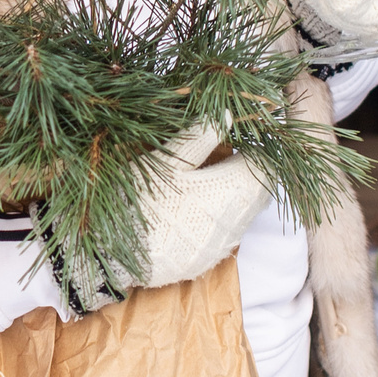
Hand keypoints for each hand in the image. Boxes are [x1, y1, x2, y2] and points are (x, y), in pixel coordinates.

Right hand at [128, 121, 270, 290]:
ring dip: (234, 198)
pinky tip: (195, 212)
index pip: (265, 168)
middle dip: (247, 174)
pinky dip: (219, 219)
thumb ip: (199, 138)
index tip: (238, 143)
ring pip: (244, 216)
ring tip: (208, 184)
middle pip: (259, 193)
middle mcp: (234, 222)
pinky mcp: (205, 261)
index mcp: (230, 192)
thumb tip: (226, 115)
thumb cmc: (138, 200)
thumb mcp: (165, 162)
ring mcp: (220, 246)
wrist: (113, 254)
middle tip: (224, 159)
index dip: (255, 151)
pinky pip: (225, 236)